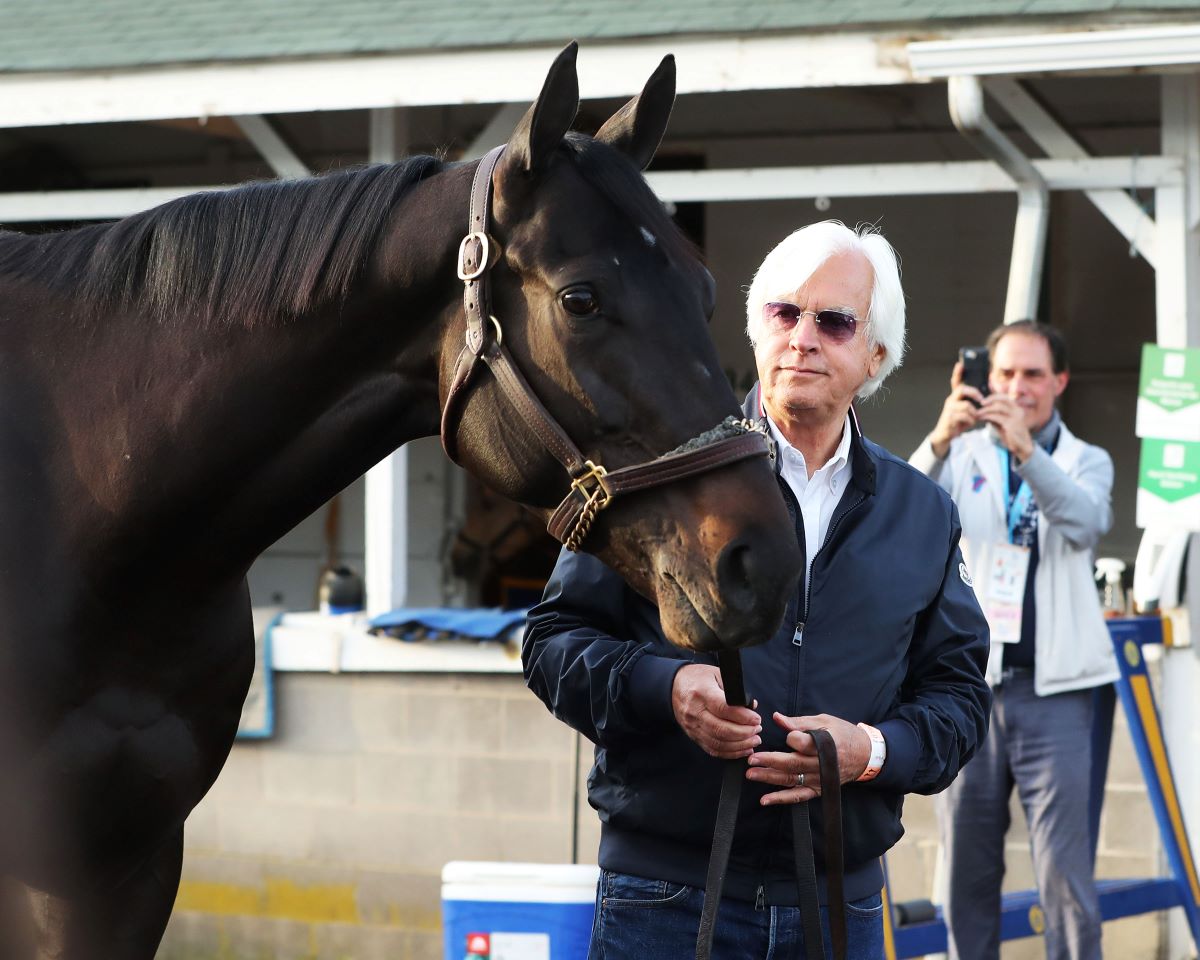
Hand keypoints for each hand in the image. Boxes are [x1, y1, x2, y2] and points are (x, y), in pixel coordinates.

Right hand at [671, 664, 761, 758]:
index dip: (743, 717)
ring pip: (718, 742)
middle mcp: (695, 711)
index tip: (756, 719)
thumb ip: (735, 691)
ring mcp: (693, 726)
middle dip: (744, 733)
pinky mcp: (693, 736)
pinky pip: (713, 749)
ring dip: (740, 745)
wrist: (674, 687)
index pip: (723, 708)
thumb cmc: (699, 678)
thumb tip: (752, 707)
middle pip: (721, 729)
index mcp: (702, 692)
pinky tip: (743, 749)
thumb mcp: (717, 674)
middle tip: (758, 730)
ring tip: (754, 740)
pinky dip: (730, 753)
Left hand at [746, 713, 871, 805]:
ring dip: (769, 778)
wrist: (865, 755)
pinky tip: (765, 800)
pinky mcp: (818, 789)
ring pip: (791, 779)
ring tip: (751, 774)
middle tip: (751, 759)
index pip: (801, 742)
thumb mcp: (824, 721)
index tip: (787, 735)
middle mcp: (821, 764)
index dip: (791, 737)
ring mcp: (819, 779)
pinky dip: (781, 799)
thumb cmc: (843, 734)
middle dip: (769, 761)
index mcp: (824, 744)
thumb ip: (799, 722)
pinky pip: (798, 796)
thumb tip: (777, 718)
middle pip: (792, 763)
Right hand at [928, 362, 984, 458]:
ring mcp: (948, 409)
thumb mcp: (968, 410)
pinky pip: (964, 416)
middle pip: (961, 389)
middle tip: (981, 399)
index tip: (960, 364)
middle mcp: (950, 400)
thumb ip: (975, 402)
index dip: (958, 373)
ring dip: (974, 412)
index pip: (955, 382)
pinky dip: (970, 420)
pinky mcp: (949, 418)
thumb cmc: (959, 421)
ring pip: (966, 405)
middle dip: (974, 393)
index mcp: (955, 397)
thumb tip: (989, 393)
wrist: (945, 435)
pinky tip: (970, 423)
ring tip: (975, 417)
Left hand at [978, 393, 1033, 461]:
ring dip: (986, 409)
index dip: (993, 397)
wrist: (1021, 447)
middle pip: (1002, 399)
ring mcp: (1015, 417)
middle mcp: (1018, 411)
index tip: (983, 401)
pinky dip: (987, 416)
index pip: (1004, 397)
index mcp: (1016, 409)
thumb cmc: (1010, 435)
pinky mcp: (1011, 425)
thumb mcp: (1001, 423)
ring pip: (998, 407)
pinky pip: (996, 417)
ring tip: (978, 413)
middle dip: (990, 400)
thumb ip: (995, 416)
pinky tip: (981, 418)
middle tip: (980, 404)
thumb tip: (983, 410)